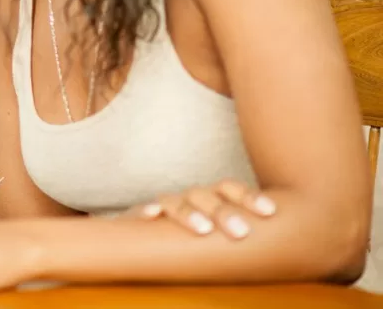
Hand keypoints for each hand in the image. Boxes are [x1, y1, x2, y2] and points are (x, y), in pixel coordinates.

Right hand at [128, 179, 275, 238]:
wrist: (151, 235)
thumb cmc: (200, 234)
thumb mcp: (225, 230)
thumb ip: (246, 229)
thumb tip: (286, 236)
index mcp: (212, 199)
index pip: (230, 189)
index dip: (249, 197)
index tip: (270, 211)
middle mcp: (189, 199)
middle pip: (205, 196)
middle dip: (224, 212)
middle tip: (241, 232)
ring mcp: (165, 207)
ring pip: (175, 202)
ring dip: (189, 213)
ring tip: (204, 230)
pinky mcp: (140, 218)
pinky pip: (140, 211)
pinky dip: (146, 211)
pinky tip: (152, 216)